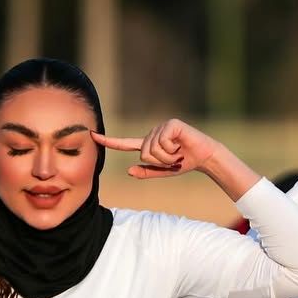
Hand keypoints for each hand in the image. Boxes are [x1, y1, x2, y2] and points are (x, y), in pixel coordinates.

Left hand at [92, 119, 219, 178]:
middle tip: (174, 158)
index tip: (92, 136)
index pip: (124, 143)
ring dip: (168, 157)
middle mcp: (152, 134)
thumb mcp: (163, 171)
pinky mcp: (171, 125)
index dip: (109, 141)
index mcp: (148, 144)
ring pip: (152, 150)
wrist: (205, 157)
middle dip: (161, 162)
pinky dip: (172, 150)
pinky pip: (163, 143)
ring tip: (179, 152)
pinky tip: (181, 146)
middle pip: (144, 153)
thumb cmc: (184, 163)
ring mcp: (161, 127)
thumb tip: (129, 171)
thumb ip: (147, 172)